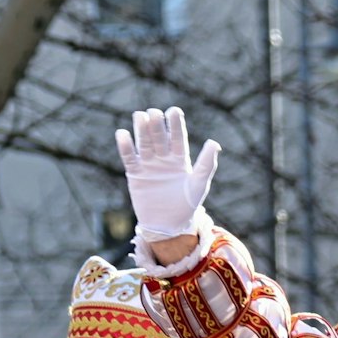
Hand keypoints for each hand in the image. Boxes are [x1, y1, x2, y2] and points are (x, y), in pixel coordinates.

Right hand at [114, 107, 219, 241]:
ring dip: (141, 129)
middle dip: (156, 123)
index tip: (173, 111)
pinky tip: (123, 134)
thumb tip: (215, 143)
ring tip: (140, 116)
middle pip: (158, 136)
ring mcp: (148, 164)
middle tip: (154, 113)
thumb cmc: (186, 205)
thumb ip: (206, 164)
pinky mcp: (135, 174)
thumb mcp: (198, 185)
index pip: (177, 137)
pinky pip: (129, 157)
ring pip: (143, 142)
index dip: (175, 124)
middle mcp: (163, 157)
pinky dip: (125, 146)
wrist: (168, 226)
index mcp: (179, 158)